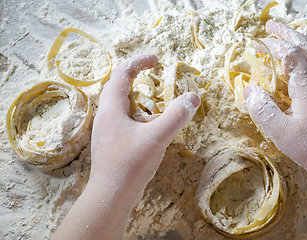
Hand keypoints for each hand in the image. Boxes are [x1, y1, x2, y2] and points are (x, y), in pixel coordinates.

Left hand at [52, 54, 199, 239]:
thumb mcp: (156, 138)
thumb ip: (175, 116)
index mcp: (111, 108)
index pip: (121, 73)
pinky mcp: (112, 144)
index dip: (138, 62)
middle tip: (155, 76)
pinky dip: (137, 113)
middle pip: (117, 87)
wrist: (111, 197)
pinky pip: (123, 120)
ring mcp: (107, 131)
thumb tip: (193, 97)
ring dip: (137, 96)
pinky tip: (148, 124)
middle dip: (136, 77)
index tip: (156, 59)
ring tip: (154, 98)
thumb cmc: (129, 165)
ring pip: (120, 105)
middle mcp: (105, 116)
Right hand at [243, 20, 306, 176]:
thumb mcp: (280, 131)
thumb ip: (262, 109)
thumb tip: (248, 89)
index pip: (291, 55)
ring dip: (301, 41)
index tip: (258, 42)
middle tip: (272, 26)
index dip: (274, 45)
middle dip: (288, 33)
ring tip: (287, 37)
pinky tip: (305, 62)